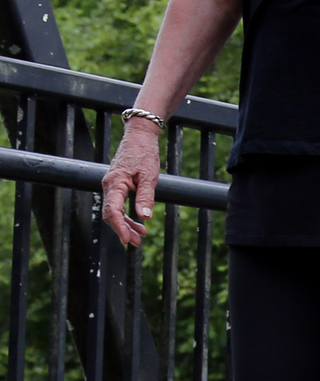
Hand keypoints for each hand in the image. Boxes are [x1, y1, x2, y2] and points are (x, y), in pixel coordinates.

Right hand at [101, 120, 161, 246]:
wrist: (139, 137)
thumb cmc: (144, 154)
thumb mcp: (149, 175)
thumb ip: (146, 196)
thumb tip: (144, 216)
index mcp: (115, 183)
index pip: (112, 210)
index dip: (119, 227)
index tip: (126, 239)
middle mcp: (109, 186)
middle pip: (111, 214)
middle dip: (123, 229)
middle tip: (136, 243)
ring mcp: (112, 187)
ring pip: (115, 211)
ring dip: (126, 225)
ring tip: (140, 237)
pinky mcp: (117, 186)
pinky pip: (119, 205)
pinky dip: (127, 216)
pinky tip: (139, 224)